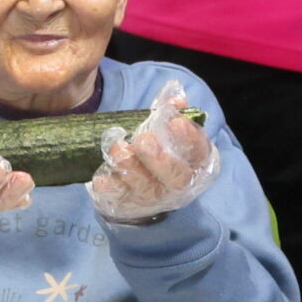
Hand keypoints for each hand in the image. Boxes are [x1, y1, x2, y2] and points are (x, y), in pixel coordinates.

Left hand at [87, 80, 219, 222]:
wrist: (140, 185)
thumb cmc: (158, 150)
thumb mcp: (166, 130)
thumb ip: (170, 113)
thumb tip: (176, 98)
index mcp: (193, 163)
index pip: (200, 152)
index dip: (191, 138)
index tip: (175, 121)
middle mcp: (177, 184)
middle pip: (176, 177)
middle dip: (160, 159)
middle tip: (143, 139)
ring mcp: (153, 197)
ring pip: (147, 189)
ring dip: (131, 169)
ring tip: (118, 150)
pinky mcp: (129, 204)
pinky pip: (120, 199)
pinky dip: (111, 189)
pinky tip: (101, 179)